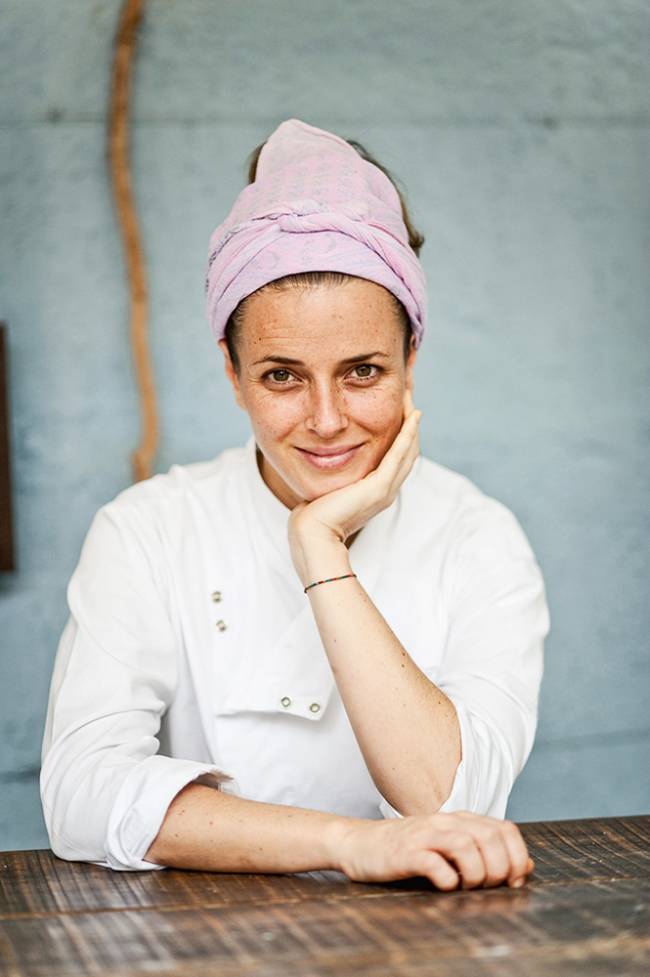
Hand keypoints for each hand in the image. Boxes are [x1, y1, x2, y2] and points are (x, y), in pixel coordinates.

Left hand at [288, 388, 420, 556]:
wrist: (311, 537)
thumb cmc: (312, 518)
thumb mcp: (326, 490)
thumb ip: (331, 477)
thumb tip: (319, 462)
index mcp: (375, 492)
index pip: (395, 457)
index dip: (400, 433)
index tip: (399, 408)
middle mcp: (386, 490)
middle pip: (408, 450)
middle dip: (409, 422)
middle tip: (410, 394)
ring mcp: (386, 490)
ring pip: (409, 449)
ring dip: (412, 422)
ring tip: (413, 397)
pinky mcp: (379, 488)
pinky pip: (399, 454)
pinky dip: (408, 433)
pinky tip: (413, 415)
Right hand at [330, 810, 534, 889]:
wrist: (359, 844)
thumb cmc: (408, 850)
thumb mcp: (450, 847)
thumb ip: (486, 853)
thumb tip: (526, 866)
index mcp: (460, 820)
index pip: (505, 829)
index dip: (517, 856)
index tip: (513, 882)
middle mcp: (445, 822)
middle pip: (490, 837)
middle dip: (498, 869)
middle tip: (487, 887)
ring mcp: (424, 835)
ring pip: (467, 846)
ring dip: (476, 874)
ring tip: (467, 887)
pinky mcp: (404, 852)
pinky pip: (434, 863)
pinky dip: (447, 878)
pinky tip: (444, 885)